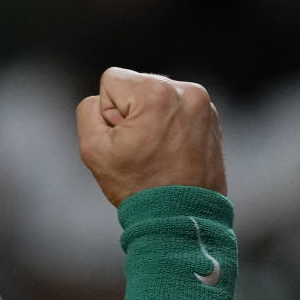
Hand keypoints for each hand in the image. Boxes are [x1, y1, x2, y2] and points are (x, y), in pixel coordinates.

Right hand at [76, 67, 226, 206]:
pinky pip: (175, 108)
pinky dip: (170, 125)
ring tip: (158, 152)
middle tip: (142, 150)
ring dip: (150, 118)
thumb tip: (102, 100)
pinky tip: (171, 151)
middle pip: (135, 86)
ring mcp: (203, 103)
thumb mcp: (92, 149)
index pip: (111, 81)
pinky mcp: (211, 117)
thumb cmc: (138, 187)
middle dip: (131, 114)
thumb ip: (87, 110)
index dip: (109, 113)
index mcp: (156, 93)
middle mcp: (185, 91)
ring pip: (155, 96)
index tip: (125, 140)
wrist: (182, 218)